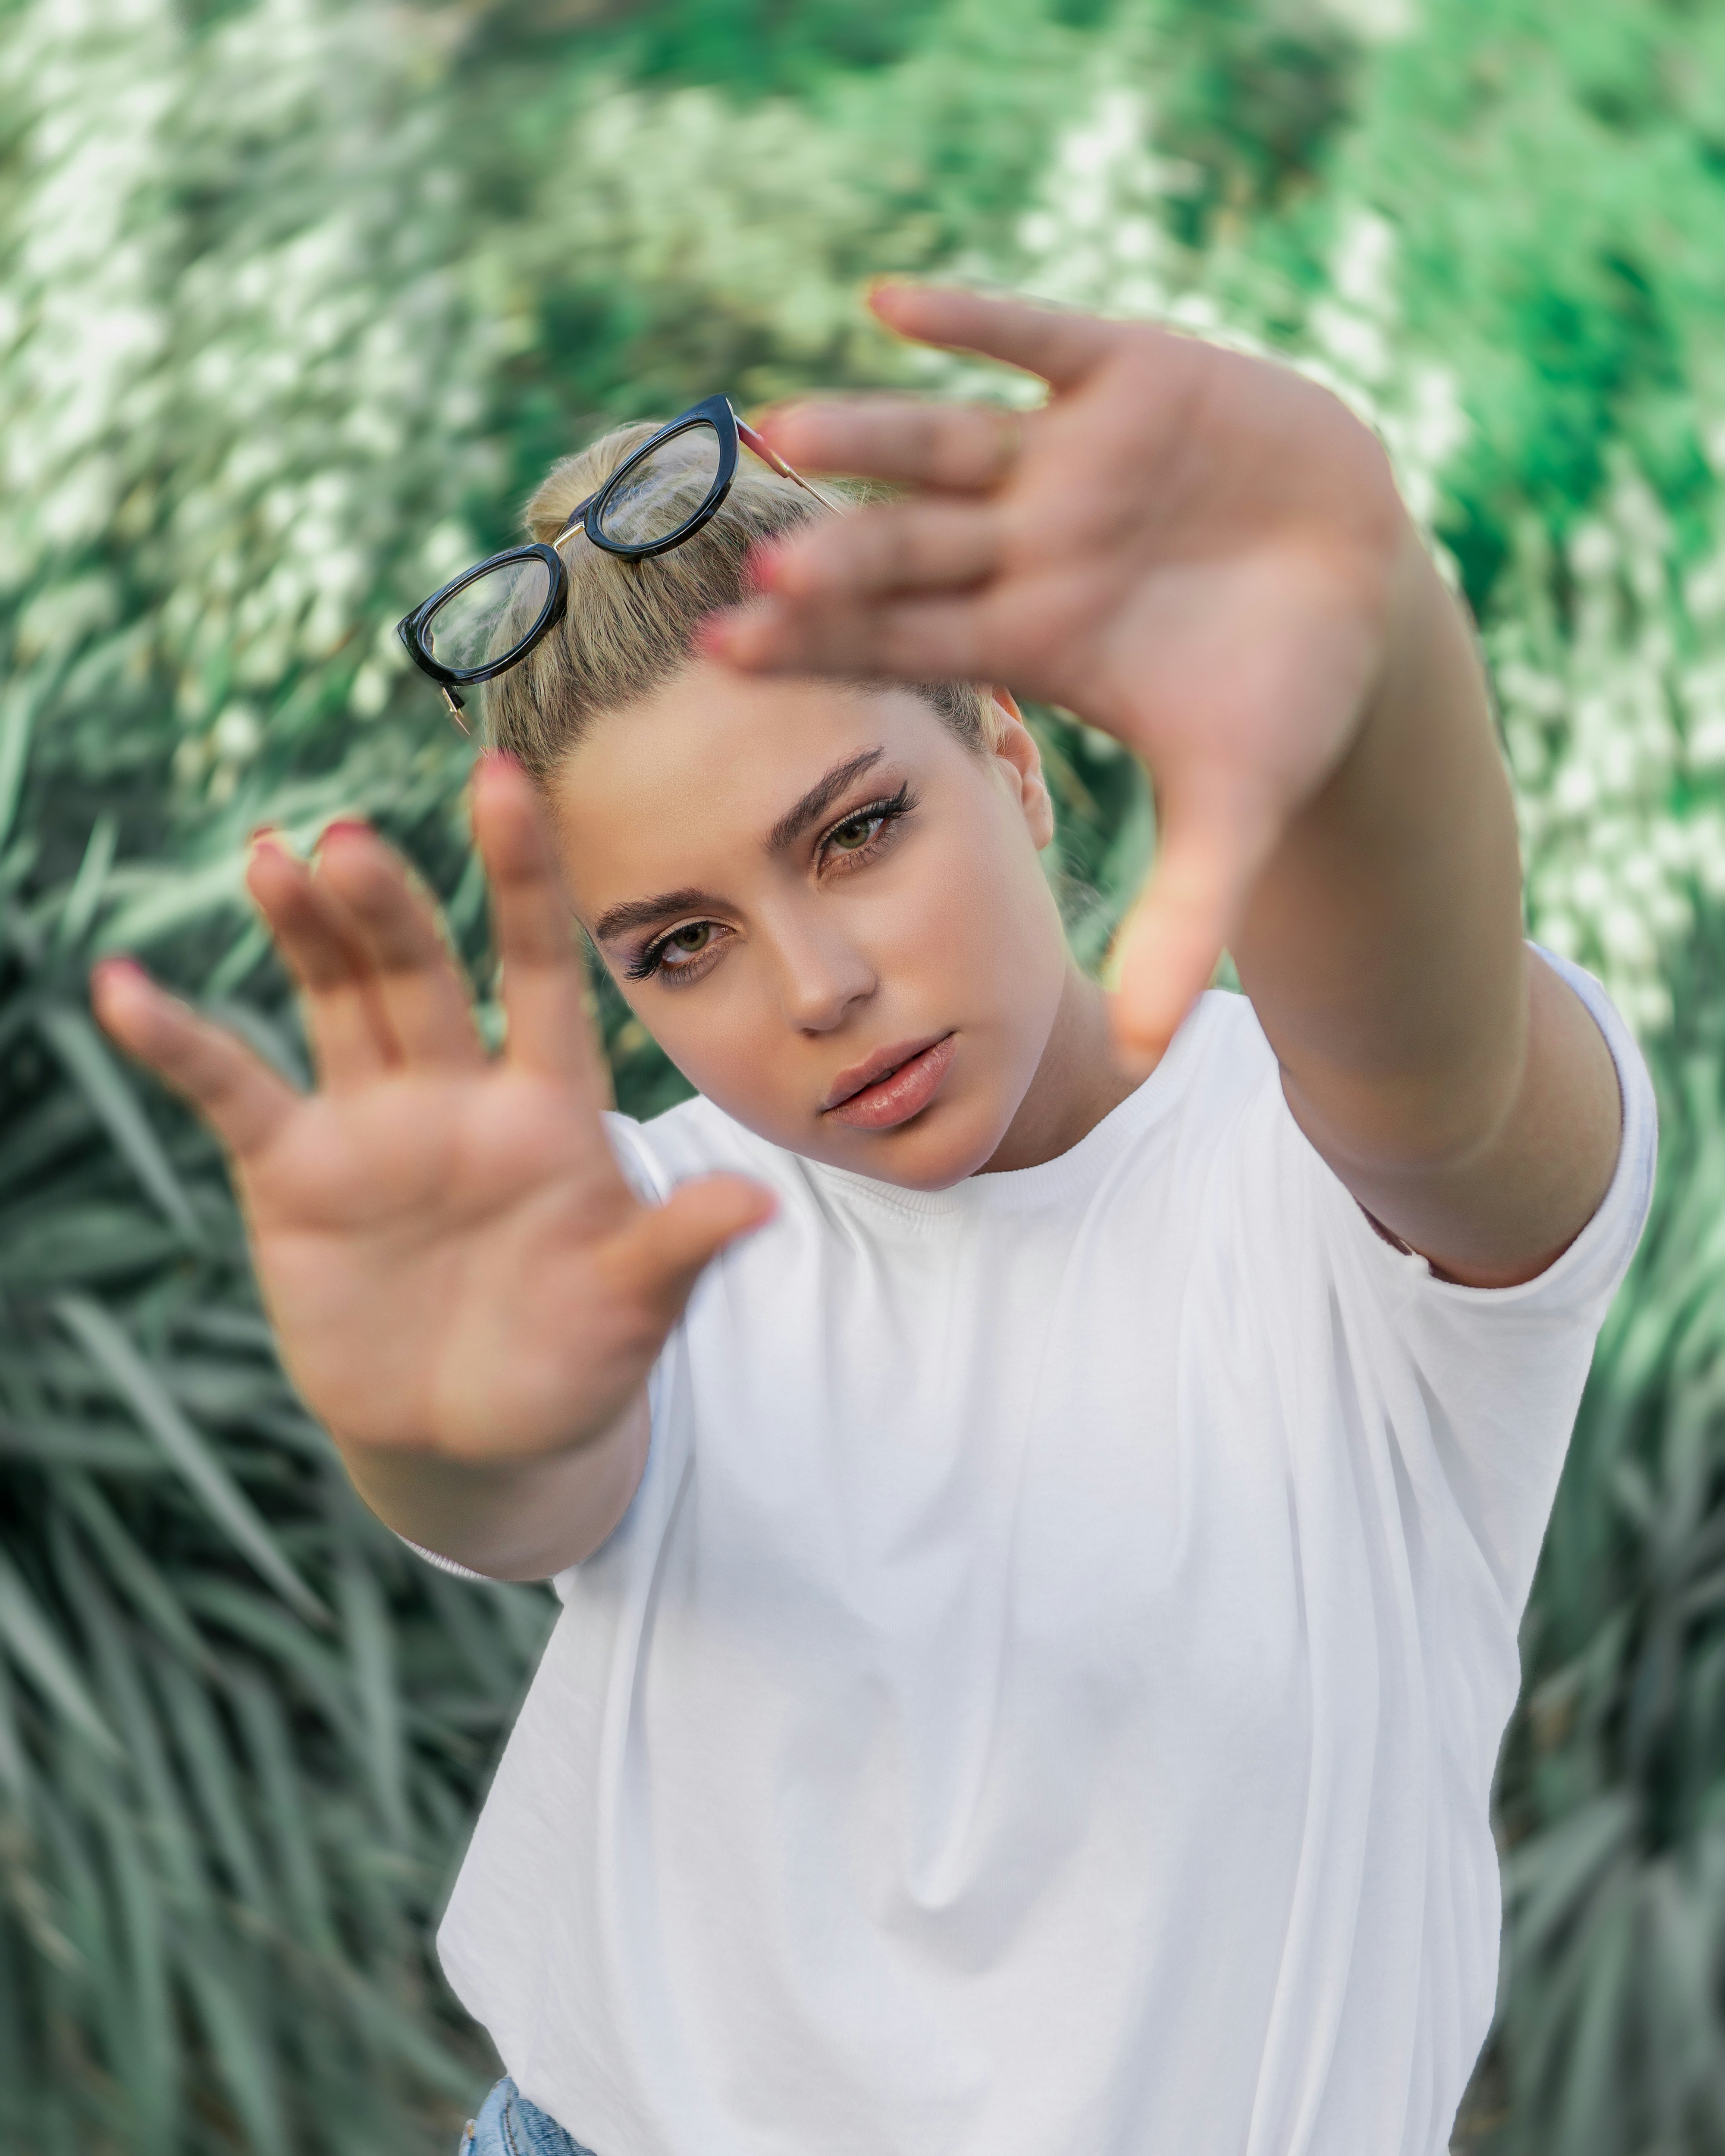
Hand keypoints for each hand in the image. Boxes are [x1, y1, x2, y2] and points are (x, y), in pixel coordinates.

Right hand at [93, 758, 771, 1476]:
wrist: (484, 1436)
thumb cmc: (577, 1359)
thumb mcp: (632, 1309)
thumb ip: (675, 1248)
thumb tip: (760, 1208)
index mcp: (551, 1105)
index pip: (539, 969)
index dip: (522, 879)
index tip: (502, 780)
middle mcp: (459, 1094)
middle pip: (418, 976)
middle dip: (387, 909)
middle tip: (349, 841)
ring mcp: (372, 1127)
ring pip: (335, 1004)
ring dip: (304, 935)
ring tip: (269, 858)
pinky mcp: (294, 1174)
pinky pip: (231, 1092)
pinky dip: (179, 1044)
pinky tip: (125, 988)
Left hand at [705, 285, 1409, 1070]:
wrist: (1355, 588)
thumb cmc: (1282, 701)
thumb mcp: (1237, 811)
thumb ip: (1179, 922)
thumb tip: (1133, 1063)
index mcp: (1031, 639)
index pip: (903, 645)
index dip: (824, 650)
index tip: (730, 659)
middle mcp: (1025, 545)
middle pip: (909, 550)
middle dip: (840, 561)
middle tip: (754, 570)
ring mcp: (1070, 461)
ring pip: (950, 443)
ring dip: (873, 435)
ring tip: (783, 425)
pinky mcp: (1134, 377)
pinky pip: (1042, 338)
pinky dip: (977, 320)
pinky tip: (893, 302)